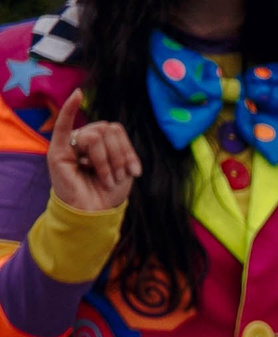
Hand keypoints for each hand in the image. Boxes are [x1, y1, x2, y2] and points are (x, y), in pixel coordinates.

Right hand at [45, 92, 139, 215]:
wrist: (94, 215)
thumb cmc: (107, 194)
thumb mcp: (123, 170)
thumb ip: (120, 148)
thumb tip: (109, 128)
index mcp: (99, 143)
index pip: (115, 130)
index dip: (128, 149)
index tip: (134, 172)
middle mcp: (82, 140)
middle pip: (106, 129)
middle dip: (118, 155)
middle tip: (117, 177)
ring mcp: (69, 144)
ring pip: (95, 135)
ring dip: (107, 161)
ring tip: (105, 180)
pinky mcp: (58, 152)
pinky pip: (63, 125)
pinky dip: (68, 108)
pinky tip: (77, 95)